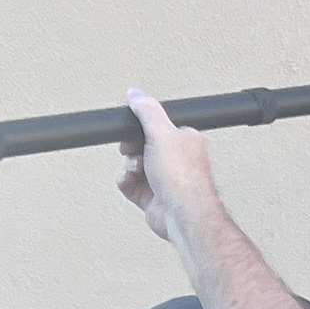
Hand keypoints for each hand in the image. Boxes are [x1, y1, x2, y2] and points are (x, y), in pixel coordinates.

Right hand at [114, 91, 225, 248]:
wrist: (183, 215)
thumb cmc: (183, 178)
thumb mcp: (161, 133)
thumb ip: (147, 111)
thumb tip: (136, 94)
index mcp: (184, 141)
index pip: (157, 127)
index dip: (141, 127)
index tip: (131, 128)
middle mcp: (175, 160)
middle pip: (141, 146)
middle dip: (131, 148)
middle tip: (130, 150)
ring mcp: (163, 180)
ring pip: (133, 165)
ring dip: (128, 166)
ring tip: (136, 169)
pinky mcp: (151, 198)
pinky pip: (129, 184)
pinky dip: (125, 181)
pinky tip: (130, 180)